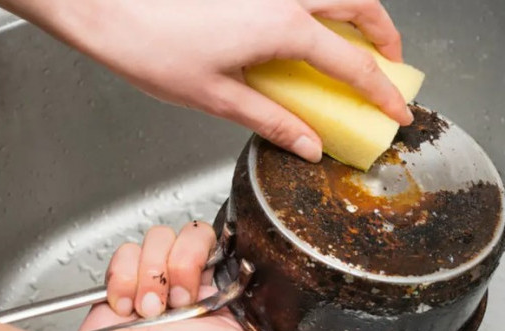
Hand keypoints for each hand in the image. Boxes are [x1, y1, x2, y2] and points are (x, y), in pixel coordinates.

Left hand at [0, 0, 411, 161]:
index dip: (381, 91)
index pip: (352, 64)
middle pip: (360, 5)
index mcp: (283, 27)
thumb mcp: (217, 97)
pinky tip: (309, 24)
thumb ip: (271, 120)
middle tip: (391, 62)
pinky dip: (322, 3)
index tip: (398, 109)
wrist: (107, 5)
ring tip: (358, 40)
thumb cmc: (151, 47)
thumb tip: (307, 144)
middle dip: (385, 34)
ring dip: (358, 11)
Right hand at [76, 223, 277, 330]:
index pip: (225, 246)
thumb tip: (285, 310)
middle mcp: (189, 285)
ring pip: (158, 238)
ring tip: (149, 310)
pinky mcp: (123, 281)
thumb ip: (275, 326)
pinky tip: (127, 308)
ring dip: (152, 274)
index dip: (213, 255)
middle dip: (183, 263)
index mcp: (220, 296)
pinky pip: (126, 252)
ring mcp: (155, 281)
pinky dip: (124, 278)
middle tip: (179, 299)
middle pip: (193, 234)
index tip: (206, 278)